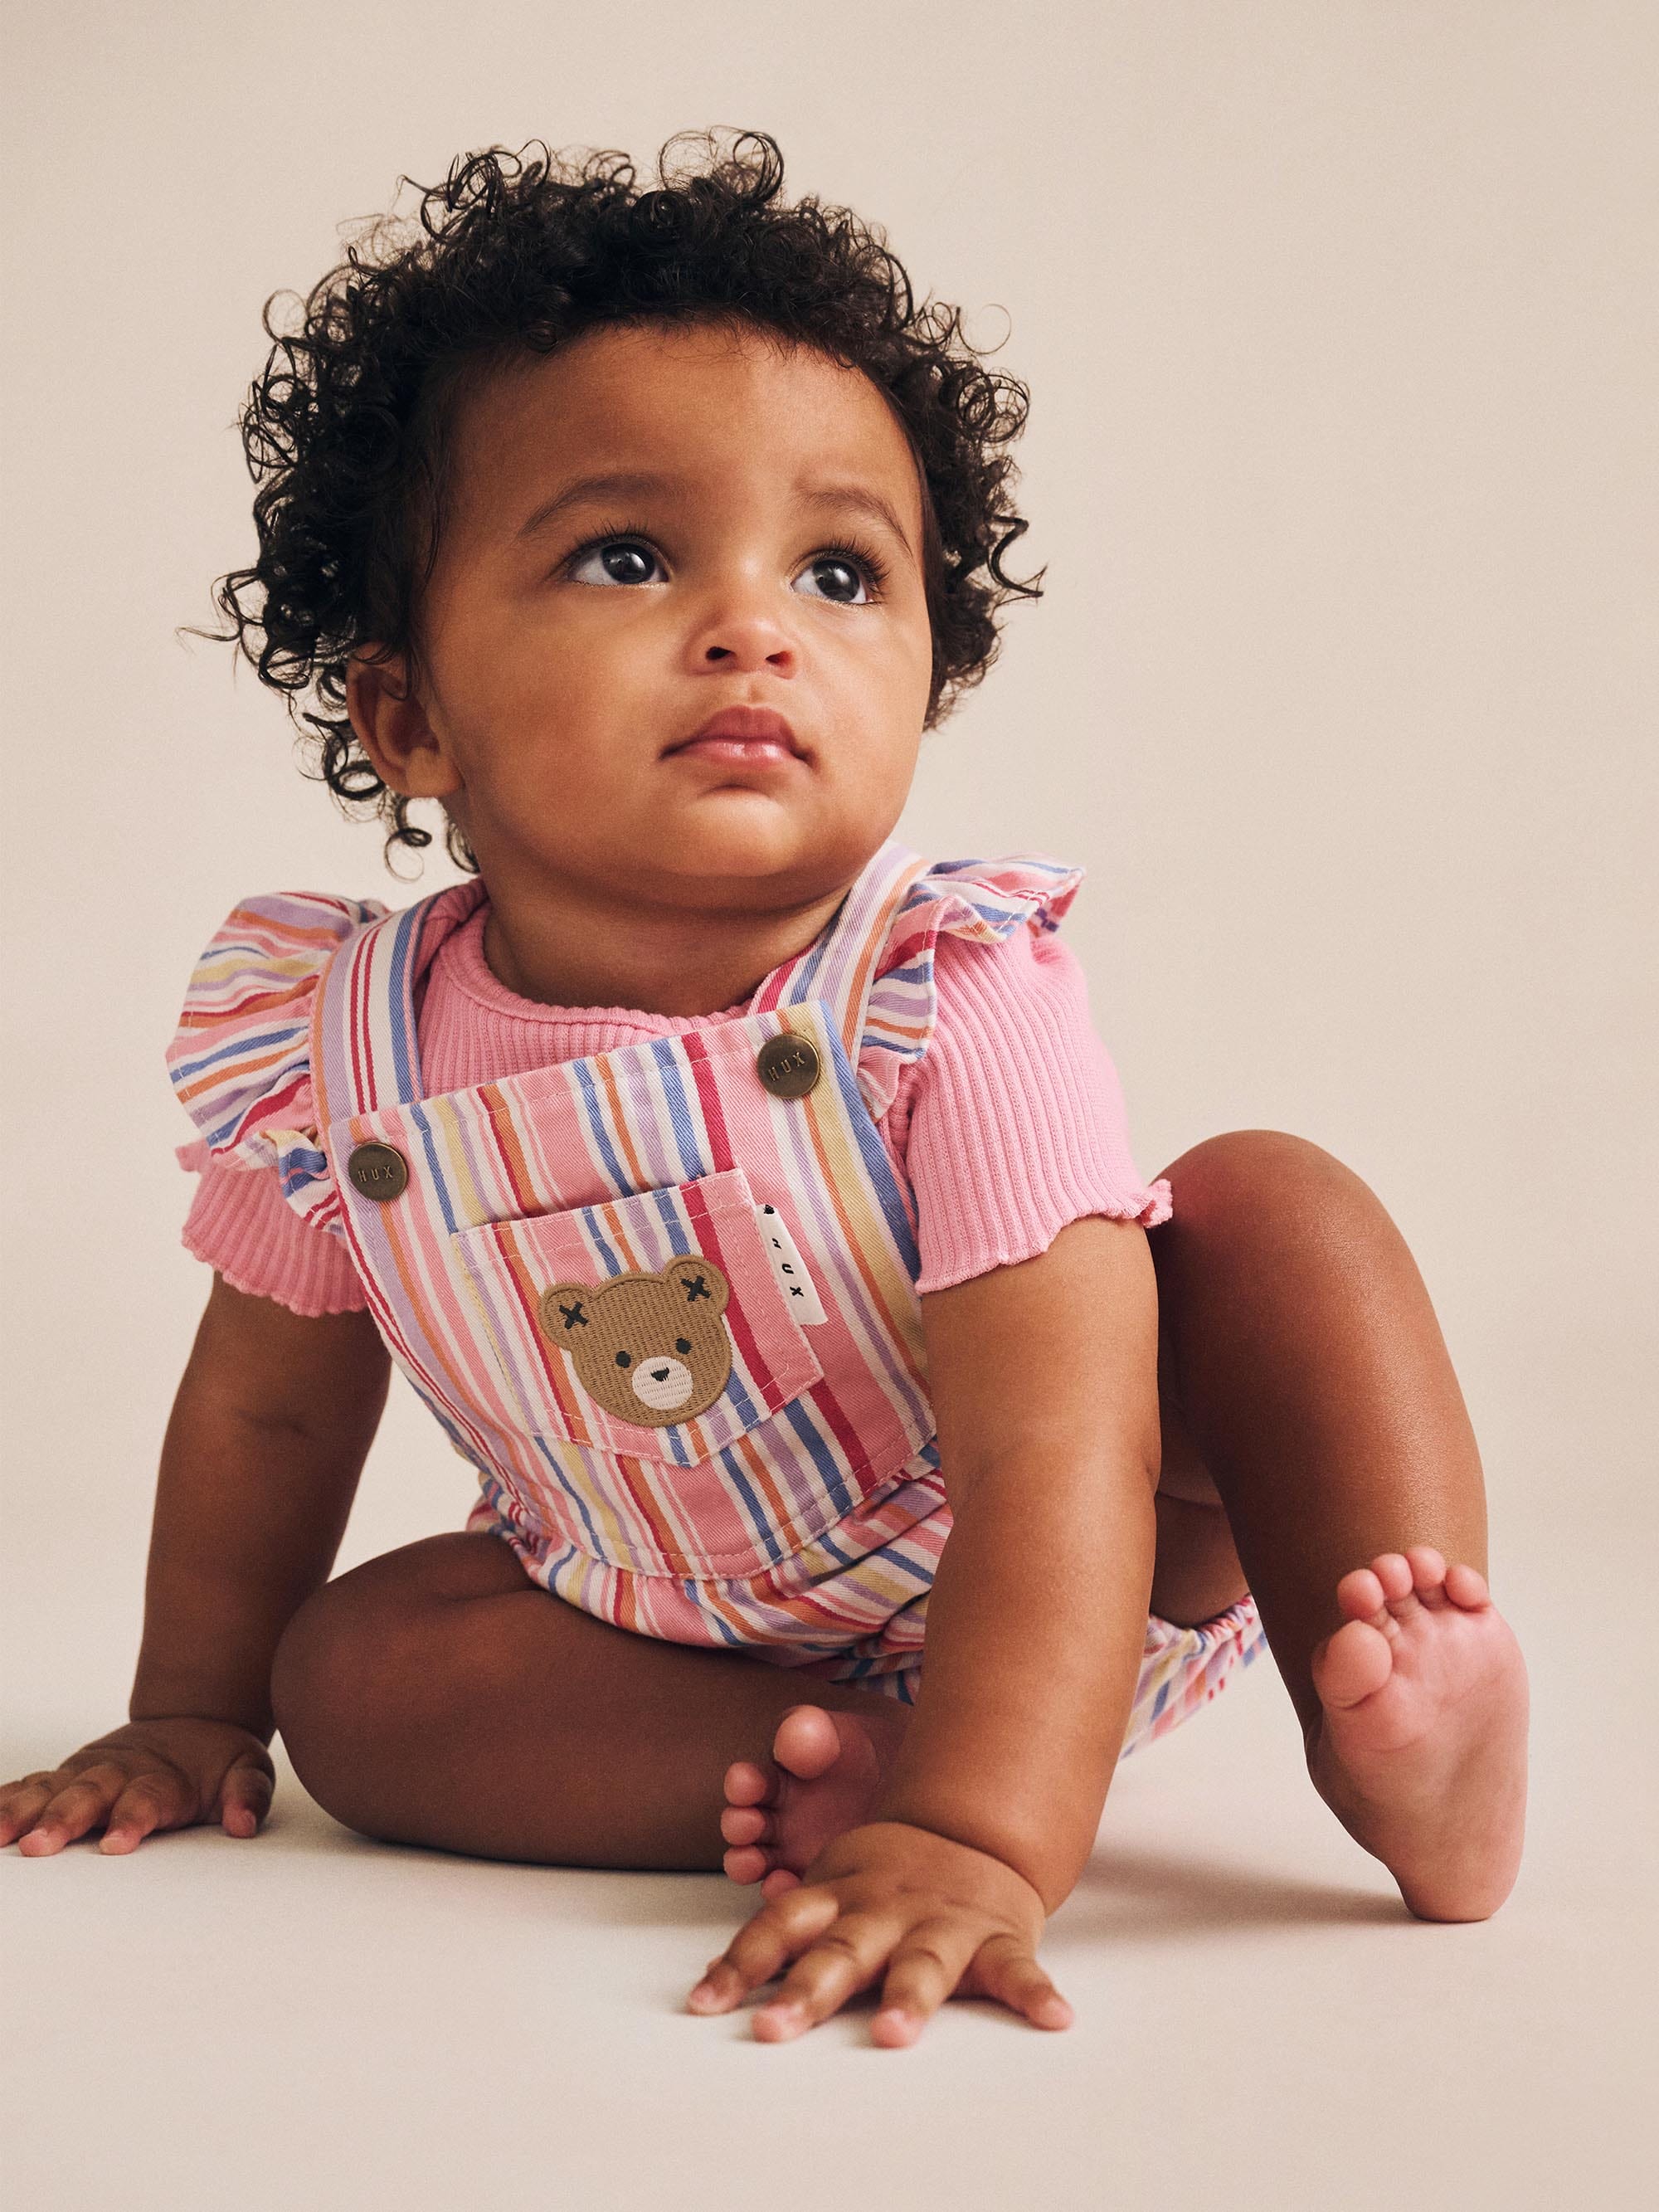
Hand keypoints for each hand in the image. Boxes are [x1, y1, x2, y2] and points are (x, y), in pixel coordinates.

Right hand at [0, 1717, 274, 1854]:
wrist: (195, 1720)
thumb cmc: (219, 1760)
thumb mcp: (247, 1771)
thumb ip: (246, 1796)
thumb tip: (244, 1824)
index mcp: (164, 1779)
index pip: (147, 1799)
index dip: (132, 1819)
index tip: (115, 1844)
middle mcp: (120, 1774)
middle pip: (89, 1795)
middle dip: (64, 1820)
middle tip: (39, 1846)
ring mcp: (89, 1772)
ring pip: (52, 1789)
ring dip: (24, 1811)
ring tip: (0, 1835)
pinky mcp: (68, 1775)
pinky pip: (32, 1785)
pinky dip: (8, 1799)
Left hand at [686, 1819, 1072, 2046]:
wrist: (975, 1830)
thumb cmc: (889, 1876)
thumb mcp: (833, 1885)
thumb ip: (785, 1933)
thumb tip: (707, 1984)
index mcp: (842, 1897)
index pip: (780, 1925)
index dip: (740, 1962)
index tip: (703, 2004)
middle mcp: (886, 1911)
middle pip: (841, 1951)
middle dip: (807, 1991)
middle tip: (773, 2029)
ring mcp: (943, 1925)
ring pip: (923, 1963)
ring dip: (909, 1998)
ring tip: (896, 2034)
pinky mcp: (997, 1939)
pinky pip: (1017, 1970)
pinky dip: (1036, 1994)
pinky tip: (1054, 2018)